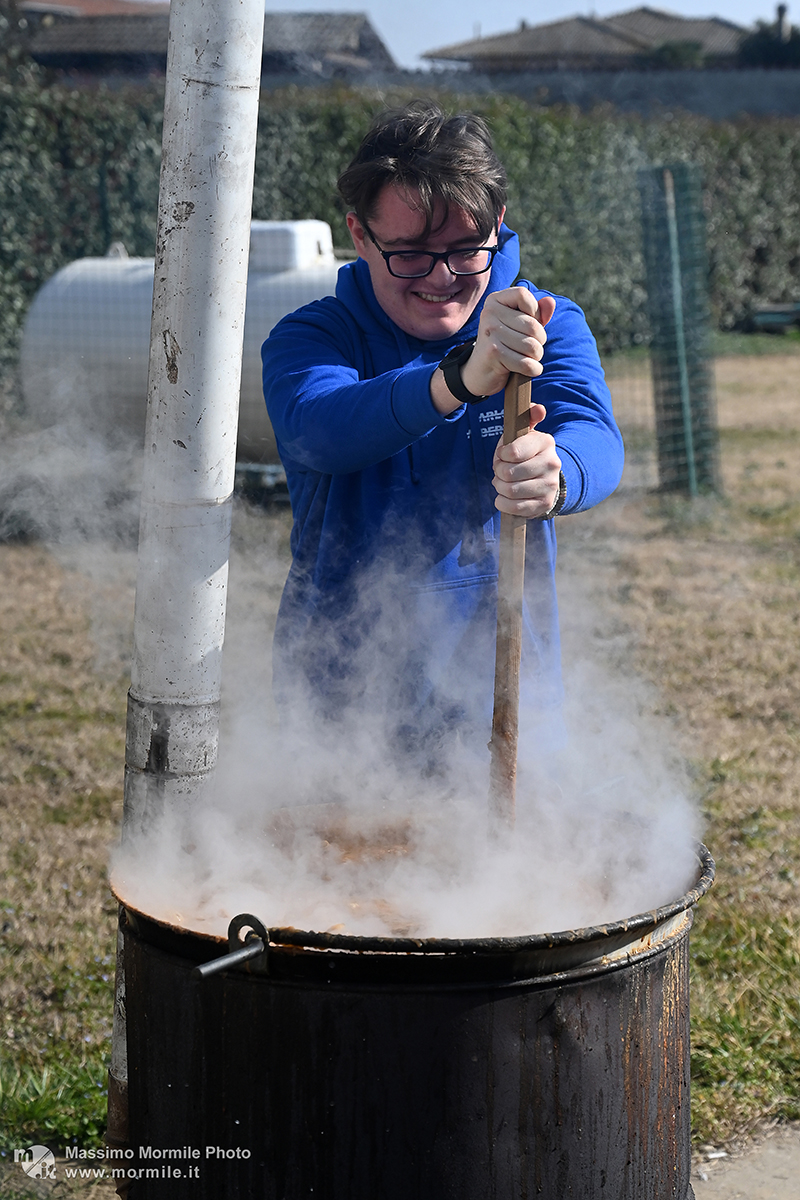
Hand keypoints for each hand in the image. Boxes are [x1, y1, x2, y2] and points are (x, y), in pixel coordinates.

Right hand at [461, 288, 556, 399]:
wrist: (480, 372)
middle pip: (532, 325)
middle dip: (539, 340)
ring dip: (536, 356)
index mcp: (494, 301)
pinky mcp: (493, 353)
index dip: (534, 311)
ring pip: (532, 346)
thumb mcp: (520, 325)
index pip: (523, 295)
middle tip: (530, 347)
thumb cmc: (505, 344)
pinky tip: (530, 369)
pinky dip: (533, 369)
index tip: (529, 324)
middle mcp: (489, 313)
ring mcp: (490, 333)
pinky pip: (526, 363)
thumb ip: (537, 312)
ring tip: (527, 357)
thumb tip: (550, 302)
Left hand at [492, 403, 561, 518]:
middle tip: (501, 470)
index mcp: (545, 442)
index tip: (503, 455)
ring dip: (499, 487)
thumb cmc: (526, 453)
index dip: (501, 455)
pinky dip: (502, 503)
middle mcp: (552, 463)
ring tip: (503, 482)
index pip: (512, 452)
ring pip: (510, 490)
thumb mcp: (524, 433)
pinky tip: (505, 496)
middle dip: (498, 472)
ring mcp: (550, 485)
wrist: (544, 478)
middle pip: (509, 473)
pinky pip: (514, 507)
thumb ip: (527, 416)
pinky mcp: (545, 504)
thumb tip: (538, 408)